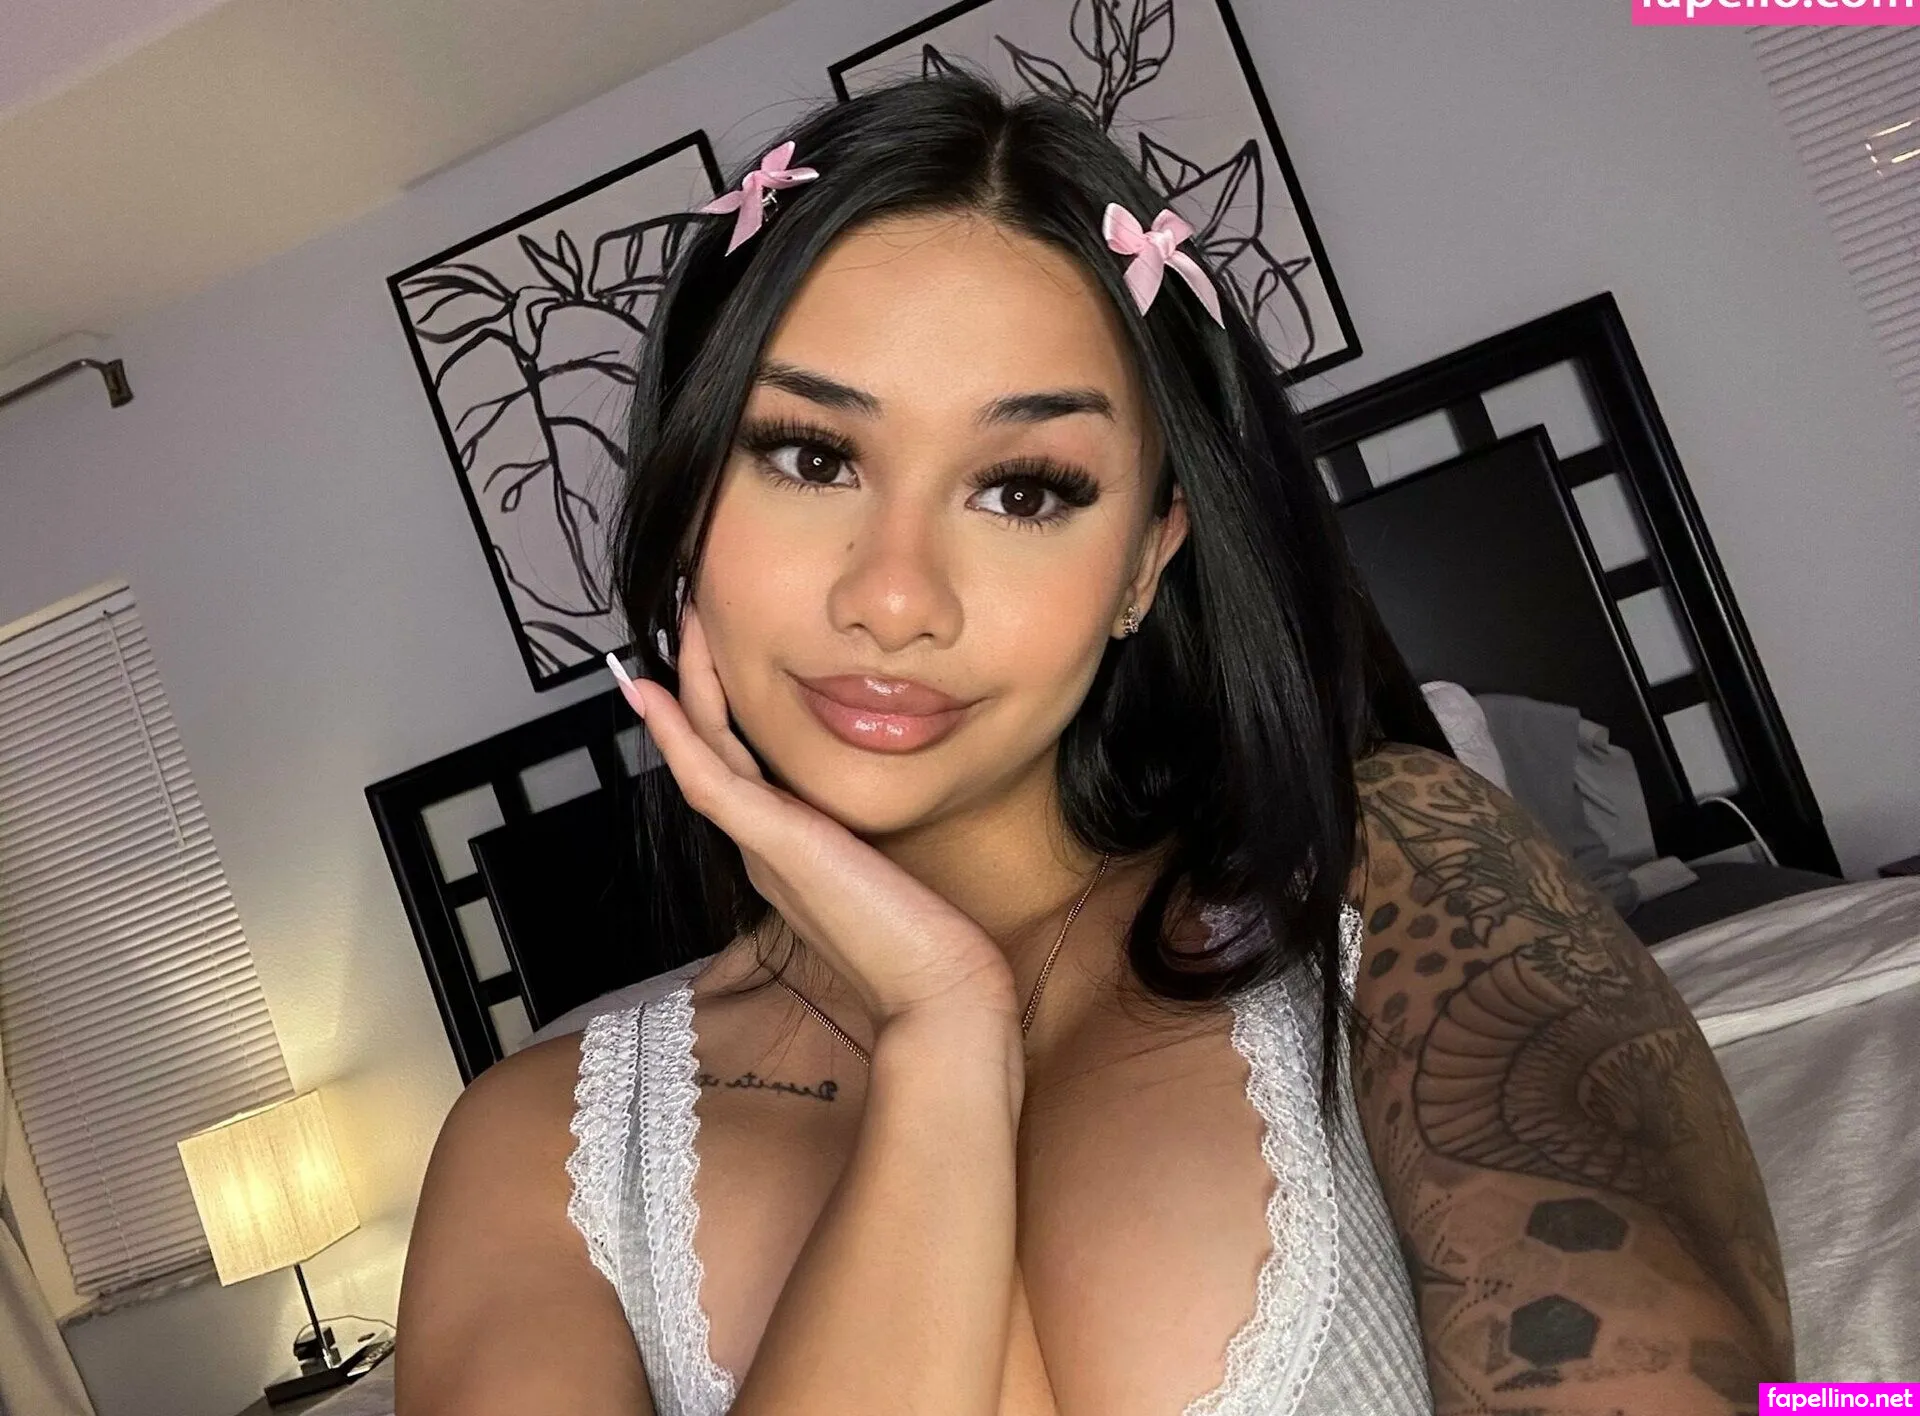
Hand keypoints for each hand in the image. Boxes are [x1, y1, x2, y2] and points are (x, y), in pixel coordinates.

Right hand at [608, 606, 1017, 1033]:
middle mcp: (762, 846)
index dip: (718, 708)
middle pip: (711, 751)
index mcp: (784, 849)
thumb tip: (870, 824)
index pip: (738, 764)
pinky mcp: (775, 846)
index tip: (718, 651)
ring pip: (703, 755)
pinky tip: (656, 694)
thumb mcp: (888, 874)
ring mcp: (761, 847)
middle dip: (697, 682)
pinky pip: (711, 780)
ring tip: (678, 630)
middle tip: (690, 617)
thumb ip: (866, 846)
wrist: (936, 992)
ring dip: (684, 689)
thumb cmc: (923, 942)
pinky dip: (680, 736)